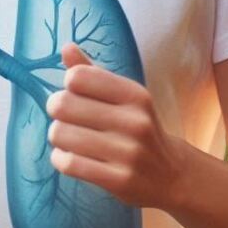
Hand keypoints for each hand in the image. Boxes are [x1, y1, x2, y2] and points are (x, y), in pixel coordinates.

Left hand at [44, 42, 189, 209]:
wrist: (172, 175)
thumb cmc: (137, 128)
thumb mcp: (123, 96)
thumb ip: (92, 72)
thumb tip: (66, 46)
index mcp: (134, 94)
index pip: (77, 76)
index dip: (68, 85)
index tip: (76, 95)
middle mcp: (135, 121)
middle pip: (62, 104)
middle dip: (55, 110)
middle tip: (66, 118)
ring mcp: (128, 153)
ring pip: (60, 134)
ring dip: (57, 136)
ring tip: (68, 139)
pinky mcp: (119, 181)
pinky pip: (68, 164)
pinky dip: (59, 159)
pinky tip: (68, 157)